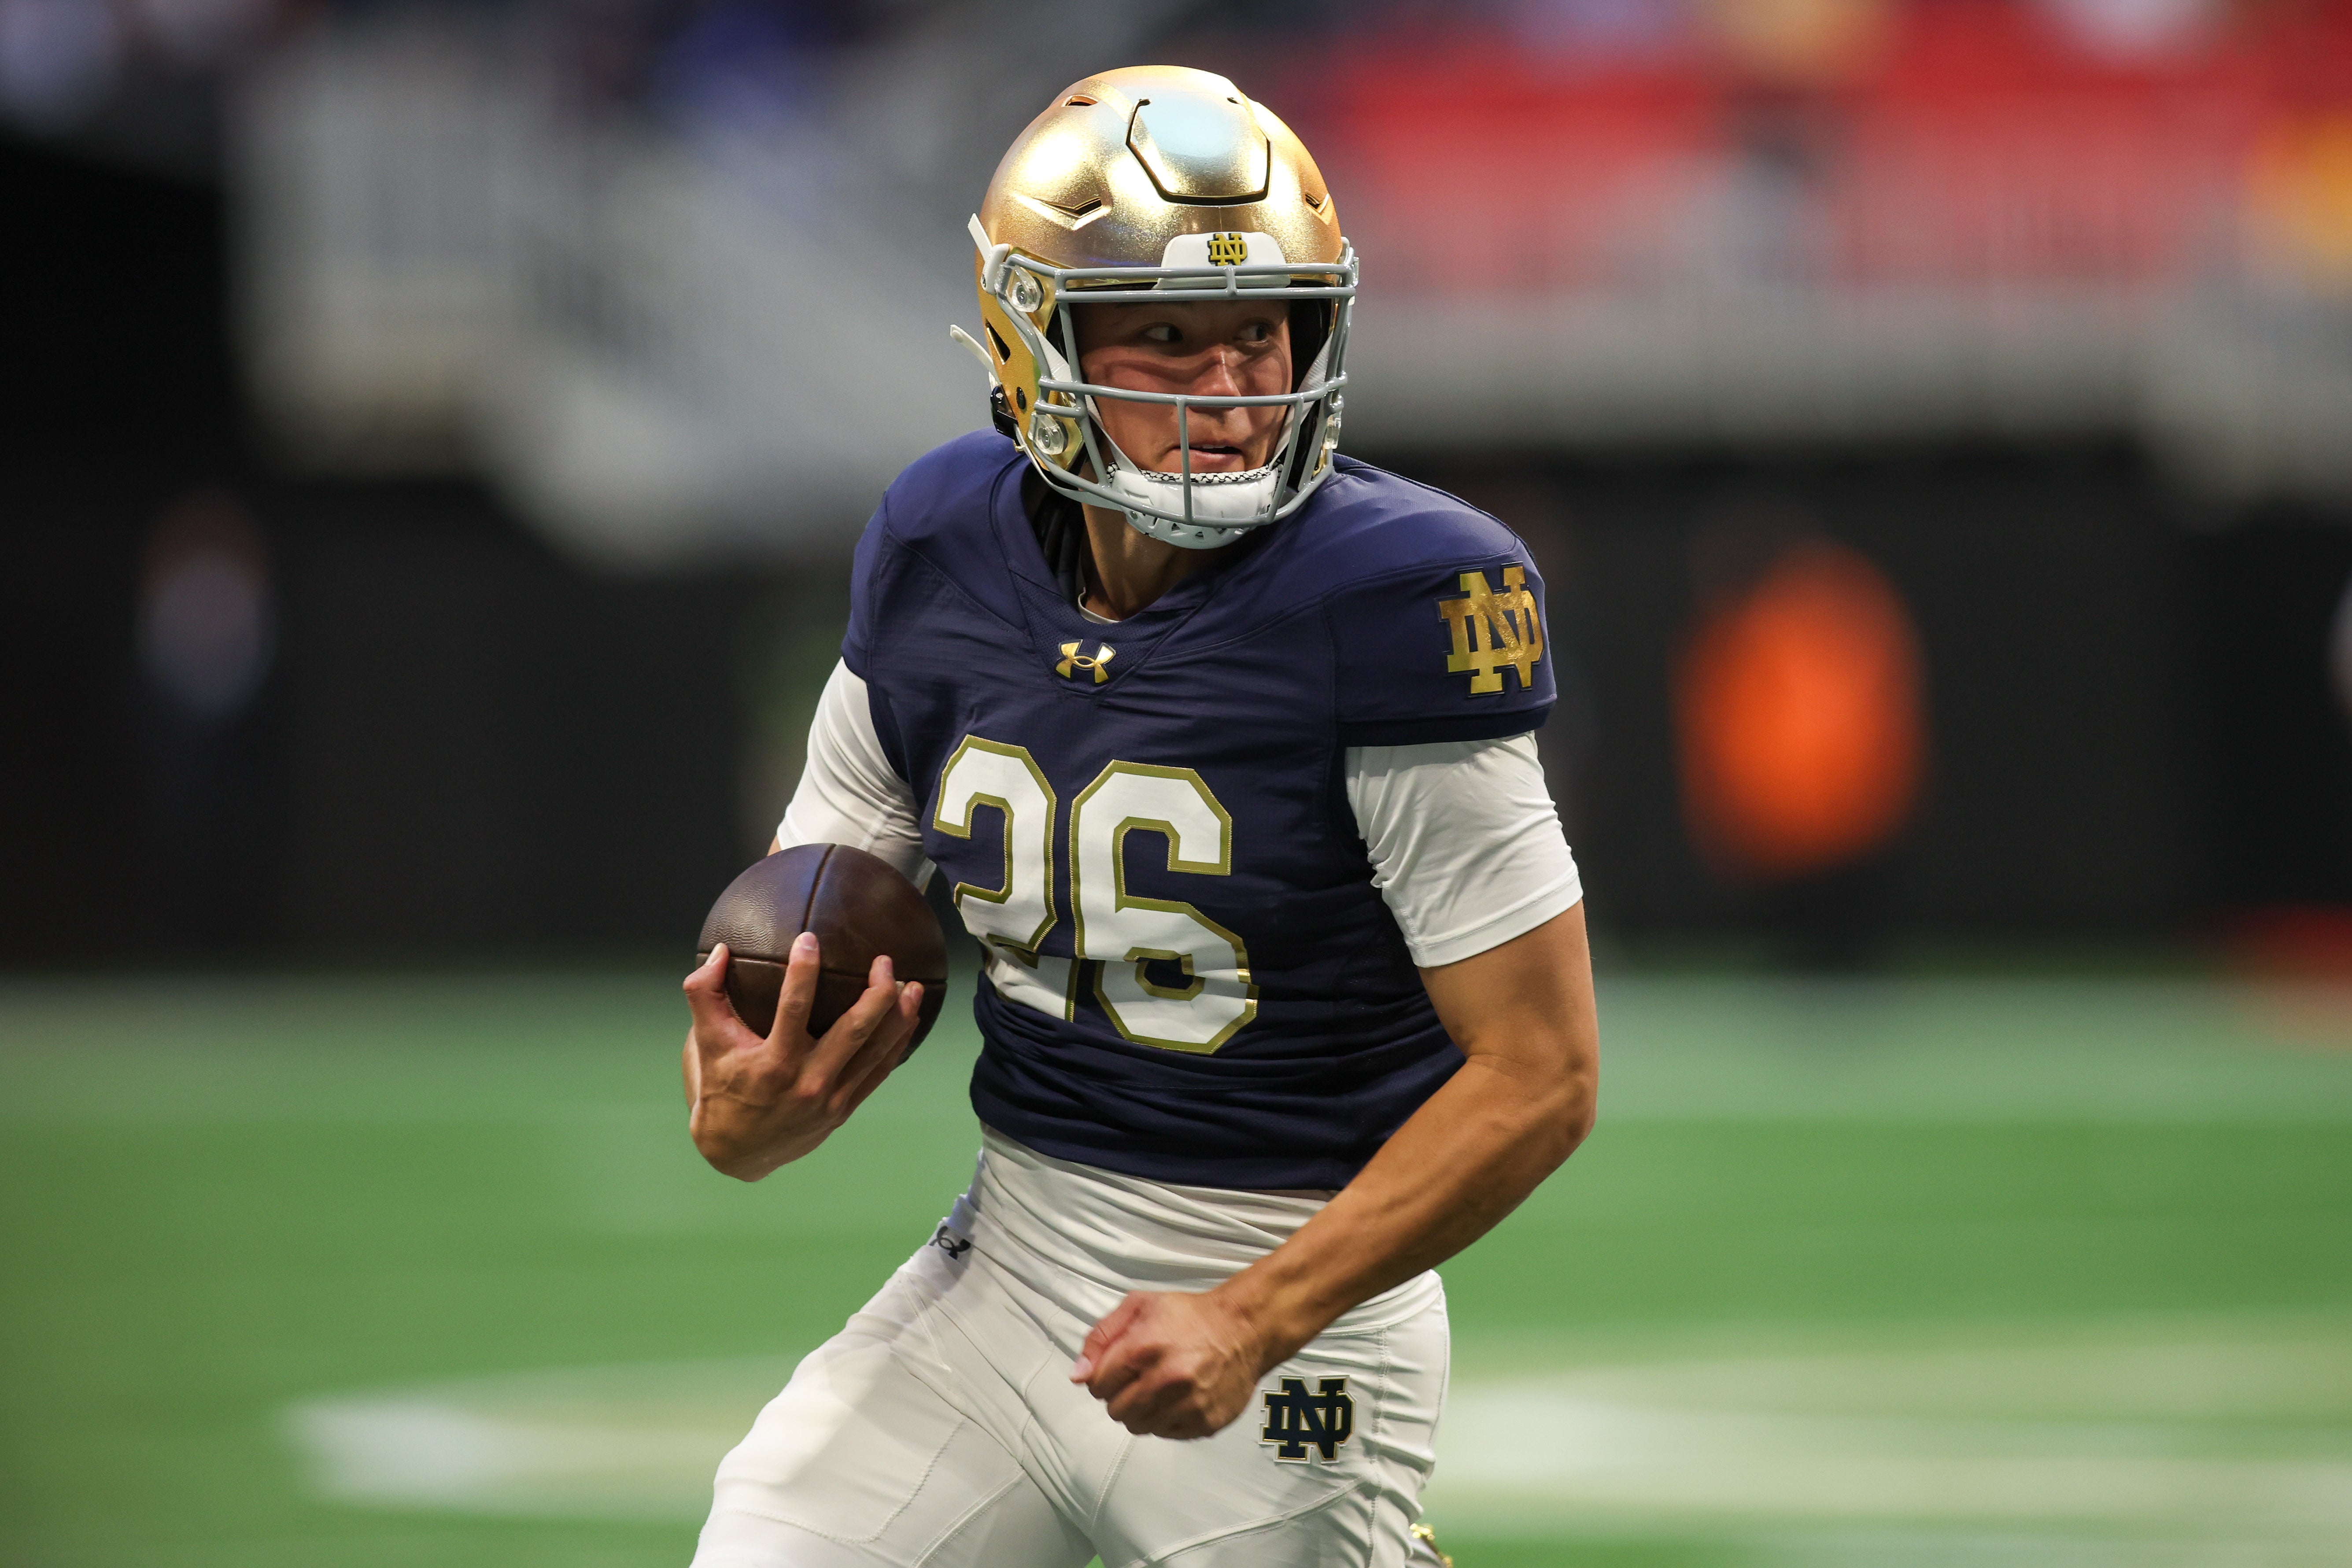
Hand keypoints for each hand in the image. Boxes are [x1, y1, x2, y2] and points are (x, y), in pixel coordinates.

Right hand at [681, 934, 922, 1179]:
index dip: (804, 971)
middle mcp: (807, 1081)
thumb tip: (721, 951)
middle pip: (854, 1030)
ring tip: (913, 985)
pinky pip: (878, 1072)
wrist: (736, 1152)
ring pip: (876, 1052)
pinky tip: (908, 1019)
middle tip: (884, 960)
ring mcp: (831, 1098)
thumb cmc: (720, 1090)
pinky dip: (897, 1044)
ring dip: (899, 1017)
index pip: (793, 1007)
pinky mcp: (845, 1109)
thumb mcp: (705, 1044)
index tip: (810, 939)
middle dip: (876, 992)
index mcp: (773, 1062)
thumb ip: (704, 995)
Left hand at [1071, 1288, 1270, 1438]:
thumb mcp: (1139, 1306)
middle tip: (1138, 1379)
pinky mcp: (1205, 1422)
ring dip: (1142, 1411)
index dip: (1103, 1378)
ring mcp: (1188, 1404)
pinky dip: (1166, 1420)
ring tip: (1158, 1389)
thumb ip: (1101, 1337)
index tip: (1118, 1370)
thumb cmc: (1188, 1315)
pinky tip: (1178, 1398)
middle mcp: (1166, 1379)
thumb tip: (1077, 1375)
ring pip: (1139, 1427)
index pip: (1098, 1385)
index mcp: (1144, 1348)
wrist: (1243, 1329)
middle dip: (1120, 1396)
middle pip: (1116, 1411)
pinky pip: (1167, 1434)